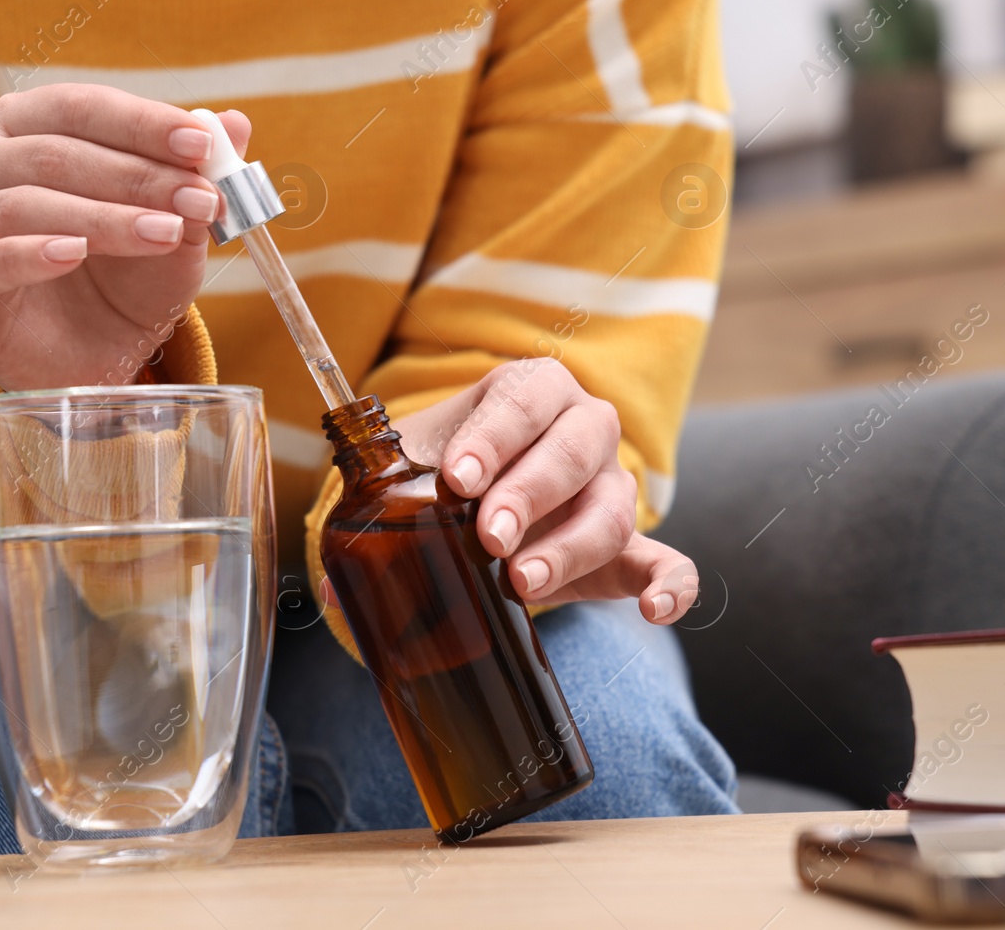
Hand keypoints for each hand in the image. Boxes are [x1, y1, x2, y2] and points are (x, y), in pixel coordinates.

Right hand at [0, 84, 249, 390]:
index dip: (142, 122)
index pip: (82, 107)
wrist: (93, 356)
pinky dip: (29, 253)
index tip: (201, 144)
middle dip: (137, 175)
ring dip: (105, 217)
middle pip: (55, 153)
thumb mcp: (176, 226)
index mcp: (29, 127)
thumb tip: (235, 124)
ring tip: (167, 232)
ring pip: (24, 203)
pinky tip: (75, 253)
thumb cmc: (127, 277)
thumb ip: (196, 175)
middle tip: (200, 198)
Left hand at [392, 359, 699, 623]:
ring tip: (521, 584)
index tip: (458, 478)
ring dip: (569, 548)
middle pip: (575, 451)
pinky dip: (672, 586)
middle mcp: (584, 430)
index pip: (523, 402)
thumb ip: (375, 511)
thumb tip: (333, 591)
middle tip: (488, 536)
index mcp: (533, 391)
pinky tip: (654, 612)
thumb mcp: (414, 470)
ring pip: (613, 511)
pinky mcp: (631, 547)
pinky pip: (668, 563)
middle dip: (530, 493)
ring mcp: (613, 489)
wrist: (483, 498)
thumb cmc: (448, 473)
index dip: (494, 438)